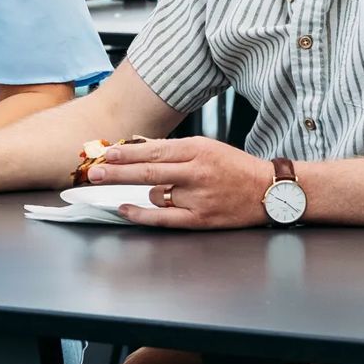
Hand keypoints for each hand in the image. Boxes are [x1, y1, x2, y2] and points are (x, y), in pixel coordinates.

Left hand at [86, 136, 274, 229]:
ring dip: (147, 192)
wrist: (268, 191)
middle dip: (116, 171)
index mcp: (197, 149)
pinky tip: (125, 208)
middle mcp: (196, 172)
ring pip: (156, 193)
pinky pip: (163, 217)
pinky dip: (141, 213)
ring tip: (161, 189)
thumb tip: (136, 145)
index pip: (153, 151)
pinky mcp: (200, 218)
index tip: (105, 152)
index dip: (126, 153)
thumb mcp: (205, 146)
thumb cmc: (234, 166)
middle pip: (147, 171)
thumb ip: (172, 149)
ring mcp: (198, 196)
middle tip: (94, 172)